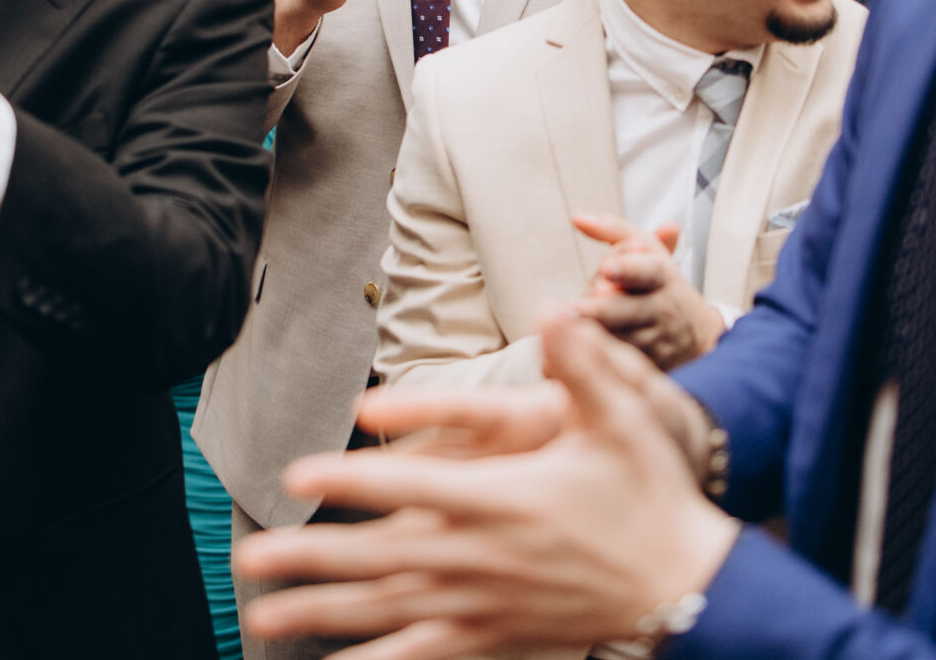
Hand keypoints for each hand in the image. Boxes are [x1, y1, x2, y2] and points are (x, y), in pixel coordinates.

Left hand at [237, 315, 741, 657]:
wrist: (684, 585)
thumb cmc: (649, 498)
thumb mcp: (623, 421)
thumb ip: (584, 364)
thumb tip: (558, 309)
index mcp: (505, 499)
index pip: (412, 485)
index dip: (351, 478)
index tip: (299, 473)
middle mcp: (484, 557)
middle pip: (381, 557)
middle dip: (311, 556)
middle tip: (251, 557)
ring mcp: (487, 605)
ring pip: (389, 611)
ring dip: (322, 612)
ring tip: (263, 616)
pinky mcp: (497, 636)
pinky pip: (424, 654)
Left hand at [574, 214, 726, 370]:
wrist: (696, 334)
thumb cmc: (658, 283)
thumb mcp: (648, 250)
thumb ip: (613, 230)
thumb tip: (576, 217)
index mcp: (660, 274)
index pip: (647, 270)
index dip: (628, 268)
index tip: (606, 266)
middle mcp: (660, 308)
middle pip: (627, 310)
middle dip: (601, 310)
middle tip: (571, 308)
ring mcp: (655, 340)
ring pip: (620, 340)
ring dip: (592, 337)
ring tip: (560, 334)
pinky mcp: (648, 367)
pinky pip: (617, 365)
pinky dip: (591, 362)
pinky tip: (563, 362)